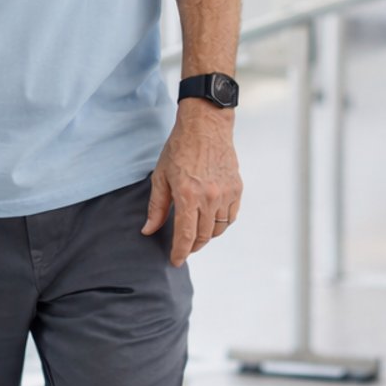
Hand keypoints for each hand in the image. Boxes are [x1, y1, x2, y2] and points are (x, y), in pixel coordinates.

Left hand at [142, 105, 240, 265]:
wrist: (205, 125)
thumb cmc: (180, 147)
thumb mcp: (161, 176)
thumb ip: (156, 207)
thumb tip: (148, 230)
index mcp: (188, 195)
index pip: (185, 236)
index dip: (180, 253)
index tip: (175, 261)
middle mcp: (209, 197)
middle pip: (203, 236)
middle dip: (192, 246)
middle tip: (184, 248)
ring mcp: (225, 193)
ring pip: (218, 229)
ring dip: (207, 235)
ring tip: (196, 233)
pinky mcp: (236, 188)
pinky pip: (231, 216)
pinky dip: (222, 223)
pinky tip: (212, 220)